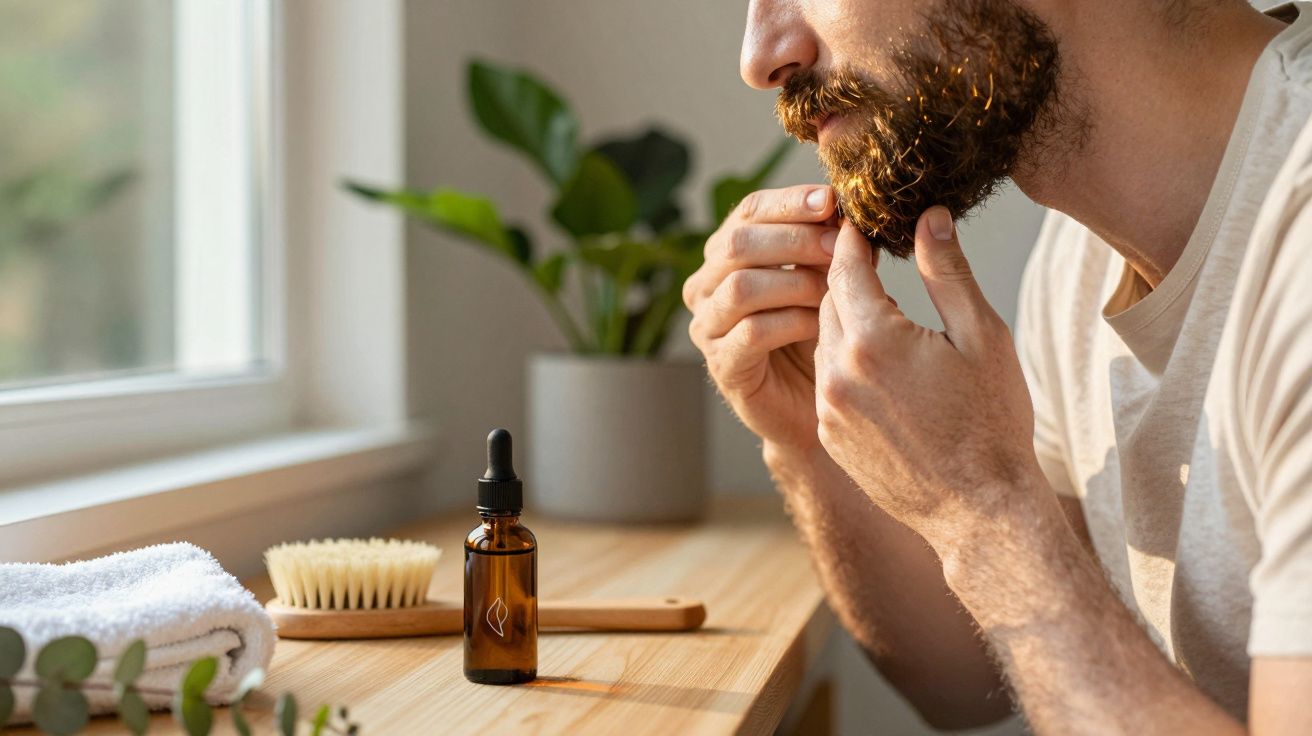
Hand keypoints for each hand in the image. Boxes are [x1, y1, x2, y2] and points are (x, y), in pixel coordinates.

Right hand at [683, 185, 837, 452]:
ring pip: (740, 287)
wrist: (819, 406)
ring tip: (835, 291)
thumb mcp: (831, 279)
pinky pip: (751, 332)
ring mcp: (708, 327)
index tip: (831, 200)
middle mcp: (707, 286)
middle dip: (793, 239)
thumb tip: (850, 212)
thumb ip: (831, 246)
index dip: (788, 201)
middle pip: (737, 244)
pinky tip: (823, 325)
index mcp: (729, 254)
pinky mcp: (722, 366)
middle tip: (838, 247)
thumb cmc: (823, 336)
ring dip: (795, 282)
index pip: (748, 211)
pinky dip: (792, 322)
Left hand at [813, 207, 1043, 545]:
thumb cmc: (991, 422)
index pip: (844, 267)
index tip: (859, 219)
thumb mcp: (981, 336)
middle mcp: (837, 372)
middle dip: (849, 278)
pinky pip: (827, 381)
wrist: (979, 510)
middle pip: (829, 301)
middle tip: (870, 256)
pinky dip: (845, 364)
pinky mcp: (828, 436)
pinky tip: (880, 368)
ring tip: (882, 315)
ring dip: (847, 323)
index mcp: (873, 340)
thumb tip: (929, 216)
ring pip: (824, 341)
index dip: (852, 238)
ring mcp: (827, 408)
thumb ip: (947, 272)